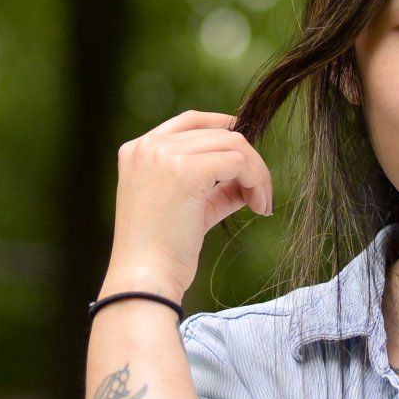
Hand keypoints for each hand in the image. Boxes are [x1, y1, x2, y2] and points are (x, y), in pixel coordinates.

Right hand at [101, 110, 274, 301]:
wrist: (145, 278)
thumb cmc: (162, 252)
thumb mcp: (188, 208)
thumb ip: (214, 188)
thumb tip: (250, 178)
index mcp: (137, 150)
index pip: (190, 121)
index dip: (225, 128)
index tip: (248, 153)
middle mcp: (148, 146)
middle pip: (218, 132)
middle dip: (248, 161)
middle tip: (261, 196)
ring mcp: (164, 154)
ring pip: (233, 144)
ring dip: (257, 173)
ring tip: (261, 204)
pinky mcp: (186, 169)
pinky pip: (239, 161)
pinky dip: (257, 181)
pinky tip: (258, 206)